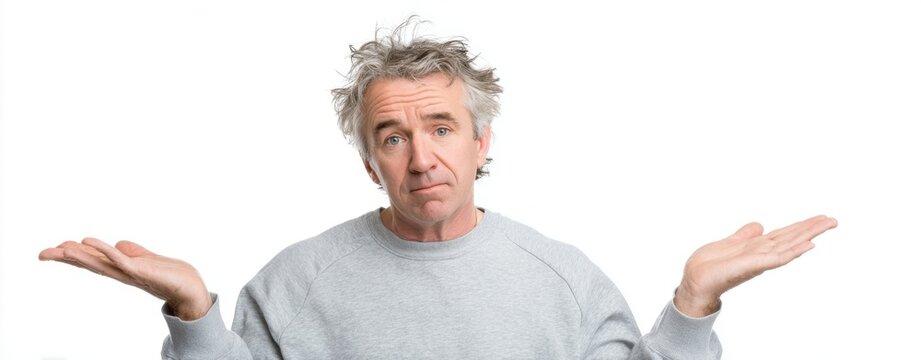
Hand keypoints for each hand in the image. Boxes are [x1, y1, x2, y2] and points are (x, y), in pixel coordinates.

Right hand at [38, 238, 211, 319]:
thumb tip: (118, 243)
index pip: (94, 261)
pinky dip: (103, 249)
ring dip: (80, 255)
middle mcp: (122, 272)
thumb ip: (133, 252)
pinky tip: (89, 241)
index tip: (53, 250)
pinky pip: (119, 258)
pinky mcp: (140, 270)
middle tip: (42, 253)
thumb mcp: (148, 259)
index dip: (74, 256)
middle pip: (90, 264)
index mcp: (122, 269)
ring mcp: (130, 272)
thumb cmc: (172, 275)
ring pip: (100, 263)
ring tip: (60, 248)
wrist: (191, 288)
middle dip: (66, 258)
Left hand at [674, 215, 837, 316]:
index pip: (785, 234)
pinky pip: (777, 259)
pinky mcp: (752, 266)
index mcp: (758, 247)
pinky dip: (793, 252)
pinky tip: (808, 246)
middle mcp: (762, 253)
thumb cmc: (711, 265)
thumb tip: (760, 225)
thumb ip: (746, 235)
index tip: (821, 217)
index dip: (802, 226)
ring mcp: (759, 260)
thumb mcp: (730, 243)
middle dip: (812, 228)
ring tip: (826, 226)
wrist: (695, 280)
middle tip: (833, 220)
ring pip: (789, 245)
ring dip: (808, 235)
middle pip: (791, 238)